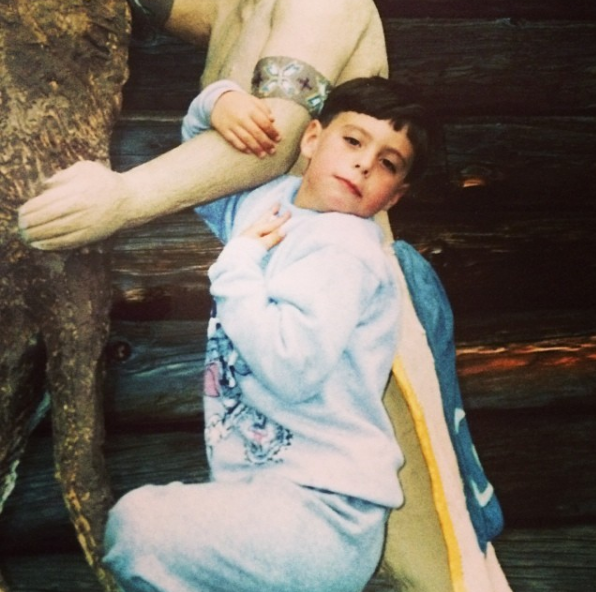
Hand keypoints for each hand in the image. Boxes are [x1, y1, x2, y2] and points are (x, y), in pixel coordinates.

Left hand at [18, 161, 132, 249]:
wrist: (130, 199)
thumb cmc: (105, 181)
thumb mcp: (86, 168)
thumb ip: (64, 175)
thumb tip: (45, 186)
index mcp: (79, 190)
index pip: (49, 202)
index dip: (32, 209)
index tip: (21, 212)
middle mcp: (83, 208)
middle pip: (51, 218)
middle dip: (32, 224)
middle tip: (21, 226)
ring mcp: (89, 223)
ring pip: (59, 232)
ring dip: (40, 236)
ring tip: (27, 237)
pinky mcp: (93, 235)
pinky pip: (71, 242)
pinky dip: (54, 245)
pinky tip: (42, 245)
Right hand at [211, 91, 280, 157]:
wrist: (218, 100)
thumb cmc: (239, 102)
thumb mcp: (252, 100)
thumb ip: (264, 108)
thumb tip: (273, 120)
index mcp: (250, 109)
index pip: (264, 123)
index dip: (272, 132)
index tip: (279, 139)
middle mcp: (241, 117)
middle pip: (256, 133)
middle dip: (266, 143)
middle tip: (273, 151)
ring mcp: (232, 124)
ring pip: (246, 139)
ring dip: (256, 148)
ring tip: (263, 155)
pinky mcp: (224, 130)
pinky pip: (233, 141)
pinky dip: (241, 147)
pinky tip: (249, 152)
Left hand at [241, 204, 290, 249]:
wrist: (233, 260)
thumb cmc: (248, 252)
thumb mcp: (262, 245)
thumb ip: (273, 238)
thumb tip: (284, 230)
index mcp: (257, 229)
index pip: (272, 223)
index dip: (282, 219)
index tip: (289, 212)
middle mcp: (253, 229)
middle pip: (264, 218)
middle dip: (271, 212)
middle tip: (277, 204)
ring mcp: (248, 234)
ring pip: (260, 223)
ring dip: (266, 217)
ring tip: (270, 214)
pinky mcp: (246, 240)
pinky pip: (257, 228)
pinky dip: (262, 225)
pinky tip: (261, 227)